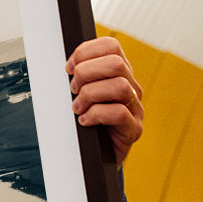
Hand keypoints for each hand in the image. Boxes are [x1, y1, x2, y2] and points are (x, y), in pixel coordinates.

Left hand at [66, 36, 143, 164]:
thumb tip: (66, 66)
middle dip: (86, 73)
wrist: (96, 155)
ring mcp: (135, 108)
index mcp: (119, 73)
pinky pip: (119, 113)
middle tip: (73, 89)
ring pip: (119, 86)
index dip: (85, 52)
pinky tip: (85, 121)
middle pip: (116, 63)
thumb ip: (79, 77)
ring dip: (90, 95)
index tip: (69, 68)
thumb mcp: (81, 93)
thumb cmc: (88, 121)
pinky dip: (95, 115)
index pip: (110, 46)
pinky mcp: (134, 129)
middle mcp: (131, 87)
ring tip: (78, 107)